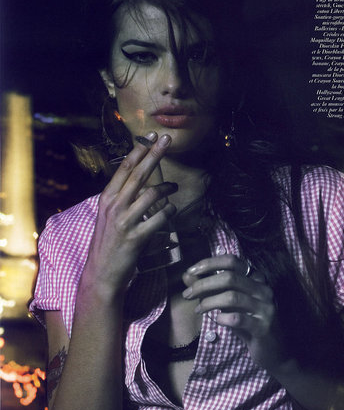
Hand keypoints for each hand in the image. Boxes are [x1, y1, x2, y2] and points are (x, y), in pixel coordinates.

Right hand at [81, 132, 176, 295]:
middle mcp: (114, 206)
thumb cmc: (108, 244)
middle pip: (138, 174)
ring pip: (151, 194)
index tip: (151, 135)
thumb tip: (139, 182)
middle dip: (155, 153)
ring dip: (167, 188)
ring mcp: (124, 222)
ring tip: (175, 186)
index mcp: (106, 198)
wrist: (101, 274)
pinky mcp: (136, 238)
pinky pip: (159, 219)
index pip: (124, 168)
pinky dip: (169, 212)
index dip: (139, 150)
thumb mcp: (108, 216)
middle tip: (168, 139)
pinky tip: (172, 211)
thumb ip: (121, 199)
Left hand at [182, 255, 283, 370]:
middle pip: (230, 277)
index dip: (210, 263)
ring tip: (198, 309)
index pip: (232, 261)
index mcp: (256, 278)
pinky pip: (238, 318)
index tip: (191, 271)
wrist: (273, 352)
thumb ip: (209, 289)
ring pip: (232, 297)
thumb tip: (187, 275)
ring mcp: (265, 308)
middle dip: (204, 284)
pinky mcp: (264, 327)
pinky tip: (216, 320)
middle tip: (187, 294)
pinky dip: (223, 318)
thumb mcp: (227, 304)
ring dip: (209, 302)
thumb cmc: (248, 324)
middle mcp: (263, 289)